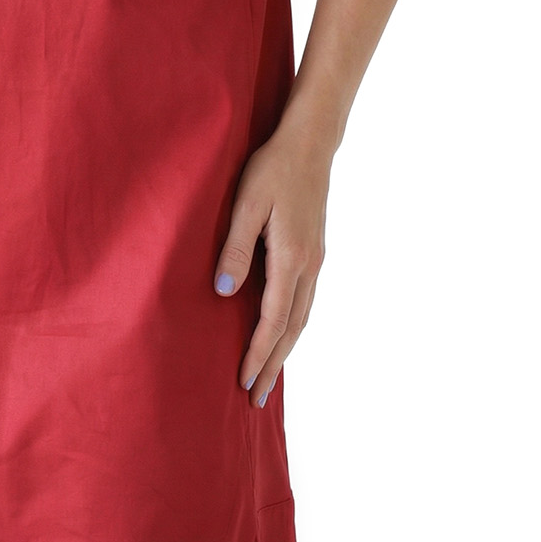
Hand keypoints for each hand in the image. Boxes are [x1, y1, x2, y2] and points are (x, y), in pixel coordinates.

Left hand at [213, 121, 330, 404]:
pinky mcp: (316, 251)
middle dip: (274, 364)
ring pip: (302, 318)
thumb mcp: (247, 204)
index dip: (258, 353)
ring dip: (284, 349)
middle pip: (292, 328)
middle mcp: (309, 265)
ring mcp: (316, 259)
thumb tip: (223, 293)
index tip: (245, 382)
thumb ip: (235, 248)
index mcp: (292, 257)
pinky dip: (293, 327)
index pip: (272, 319)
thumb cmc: (273, 168)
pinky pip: (305, 301)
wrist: (310, 143)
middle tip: (257, 398)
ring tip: (269, 376)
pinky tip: (282, 332)